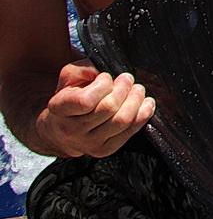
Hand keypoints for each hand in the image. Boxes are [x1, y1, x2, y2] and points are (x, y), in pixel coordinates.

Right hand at [39, 59, 153, 157]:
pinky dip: (142, 116)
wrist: (60, 129)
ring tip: (138, 90)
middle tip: (128, 79)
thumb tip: (97, 71)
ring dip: (135, 101)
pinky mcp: (104, 149)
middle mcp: (72, 130)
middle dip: (123, 89)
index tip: (106, 77)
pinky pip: (129, 133)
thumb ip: (81, 69)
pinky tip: (147, 104)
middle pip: (108, 109)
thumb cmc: (70, 97)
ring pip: (121, 121)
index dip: (102, 86)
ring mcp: (88, 143)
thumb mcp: (68, 78)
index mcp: (60, 109)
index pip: (86, 101)